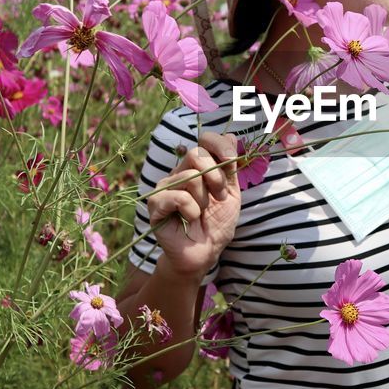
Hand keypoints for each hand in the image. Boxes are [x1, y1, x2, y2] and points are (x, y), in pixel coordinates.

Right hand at [147, 131, 240, 277]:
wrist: (205, 253)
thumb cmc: (216, 224)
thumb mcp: (231, 193)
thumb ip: (230, 166)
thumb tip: (232, 135)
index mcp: (196, 167)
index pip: (205, 140)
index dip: (221, 147)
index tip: (233, 164)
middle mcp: (178, 173)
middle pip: (196, 154)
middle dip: (216, 177)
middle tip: (219, 197)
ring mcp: (164, 187)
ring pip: (190, 177)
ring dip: (204, 199)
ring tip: (202, 213)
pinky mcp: (156, 204)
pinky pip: (178, 197)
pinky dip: (191, 210)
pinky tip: (190, 220)